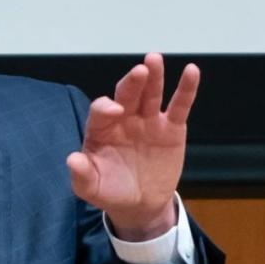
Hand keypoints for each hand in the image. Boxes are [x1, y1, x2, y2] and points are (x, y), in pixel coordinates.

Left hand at [66, 53, 198, 240]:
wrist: (139, 204)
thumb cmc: (110, 191)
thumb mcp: (91, 188)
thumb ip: (82, 175)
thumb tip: (72, 160)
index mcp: (101, 129)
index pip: (101, 111)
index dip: (106, 107)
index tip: (115, 110)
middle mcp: (123, 119)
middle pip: (126, 95)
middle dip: (131, 83)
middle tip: (140, 70)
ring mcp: (148, 121)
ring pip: (151, 94)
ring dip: (154, 76)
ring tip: (154, 59)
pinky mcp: (171, 129)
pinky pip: (179, 106)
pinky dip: (186, 89)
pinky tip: (192, 72)